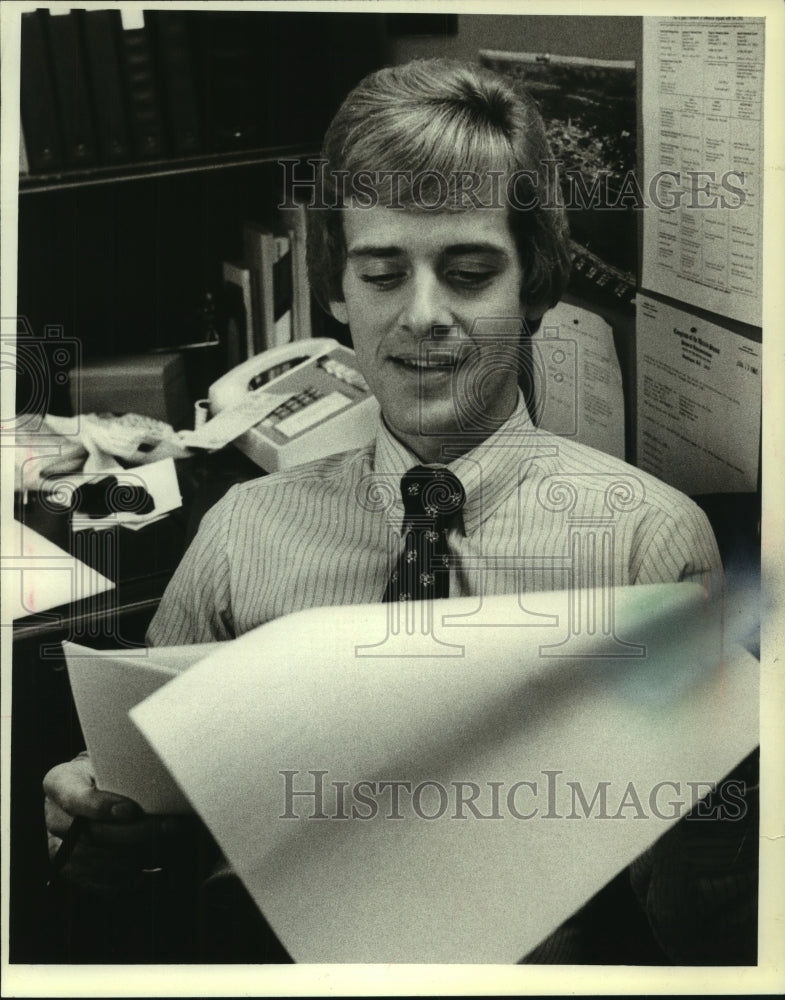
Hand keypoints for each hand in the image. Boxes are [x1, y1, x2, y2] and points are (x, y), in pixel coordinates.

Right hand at [44, 754, 196, 894]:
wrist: (99, 784)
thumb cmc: (112, 769)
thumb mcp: (114, 760)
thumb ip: (124, 772)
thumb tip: (156, 786)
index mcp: (59, 782)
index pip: (75, 799)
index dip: (102, 807)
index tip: (131, 810)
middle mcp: (54, 816)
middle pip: (90, 834)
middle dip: (132, 833)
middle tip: (166, 828)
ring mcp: (59, 845)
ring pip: (95, 861)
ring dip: (133, 857)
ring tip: (164, 847)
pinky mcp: (71, 867)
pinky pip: (94, 880)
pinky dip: (122, 877)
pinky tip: (145, 868)